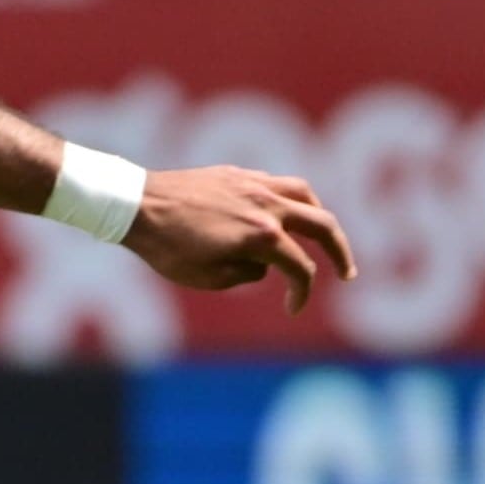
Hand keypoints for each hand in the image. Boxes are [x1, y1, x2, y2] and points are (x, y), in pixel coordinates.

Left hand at [125, 166, 356, 313]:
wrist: (136, 205)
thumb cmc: (166, 248)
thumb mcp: (207, 278)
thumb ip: (246, 274)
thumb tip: (263, 264)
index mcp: (263, 236)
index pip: (300, 269)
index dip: (301, 294)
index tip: (291, 309)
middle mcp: (267, 206)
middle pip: (323, 226)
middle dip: (341, 252)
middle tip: (347, 273)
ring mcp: (255, 185)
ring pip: (306, 195)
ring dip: (321, 217)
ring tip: (323, 236)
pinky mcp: (239, 174)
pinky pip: (279, 184)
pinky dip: (293, 199)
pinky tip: (285, 212)